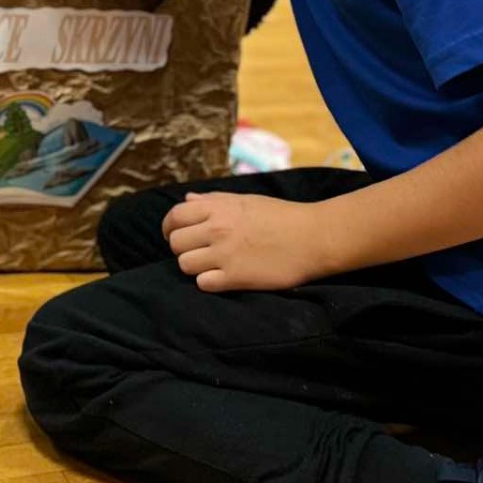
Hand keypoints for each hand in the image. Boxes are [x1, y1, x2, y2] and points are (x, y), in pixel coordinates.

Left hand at [162, 192, 334, 292]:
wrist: (313, 237)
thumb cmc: (281, 216)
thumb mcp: (245, 200)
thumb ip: (213, 200)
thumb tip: (187, 199)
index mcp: (217, 207)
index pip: (174, 216)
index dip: (170, 227)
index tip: (174, 235)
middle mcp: (216, 229)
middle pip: (175, 243)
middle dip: (182, 248)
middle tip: (197, 252)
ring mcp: (224, 254)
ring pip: (185, 265)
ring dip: (194, 267)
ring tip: (211, 266)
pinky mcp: (236, 278)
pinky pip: (203, 283)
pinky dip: (209, 282)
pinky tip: (223, 278)